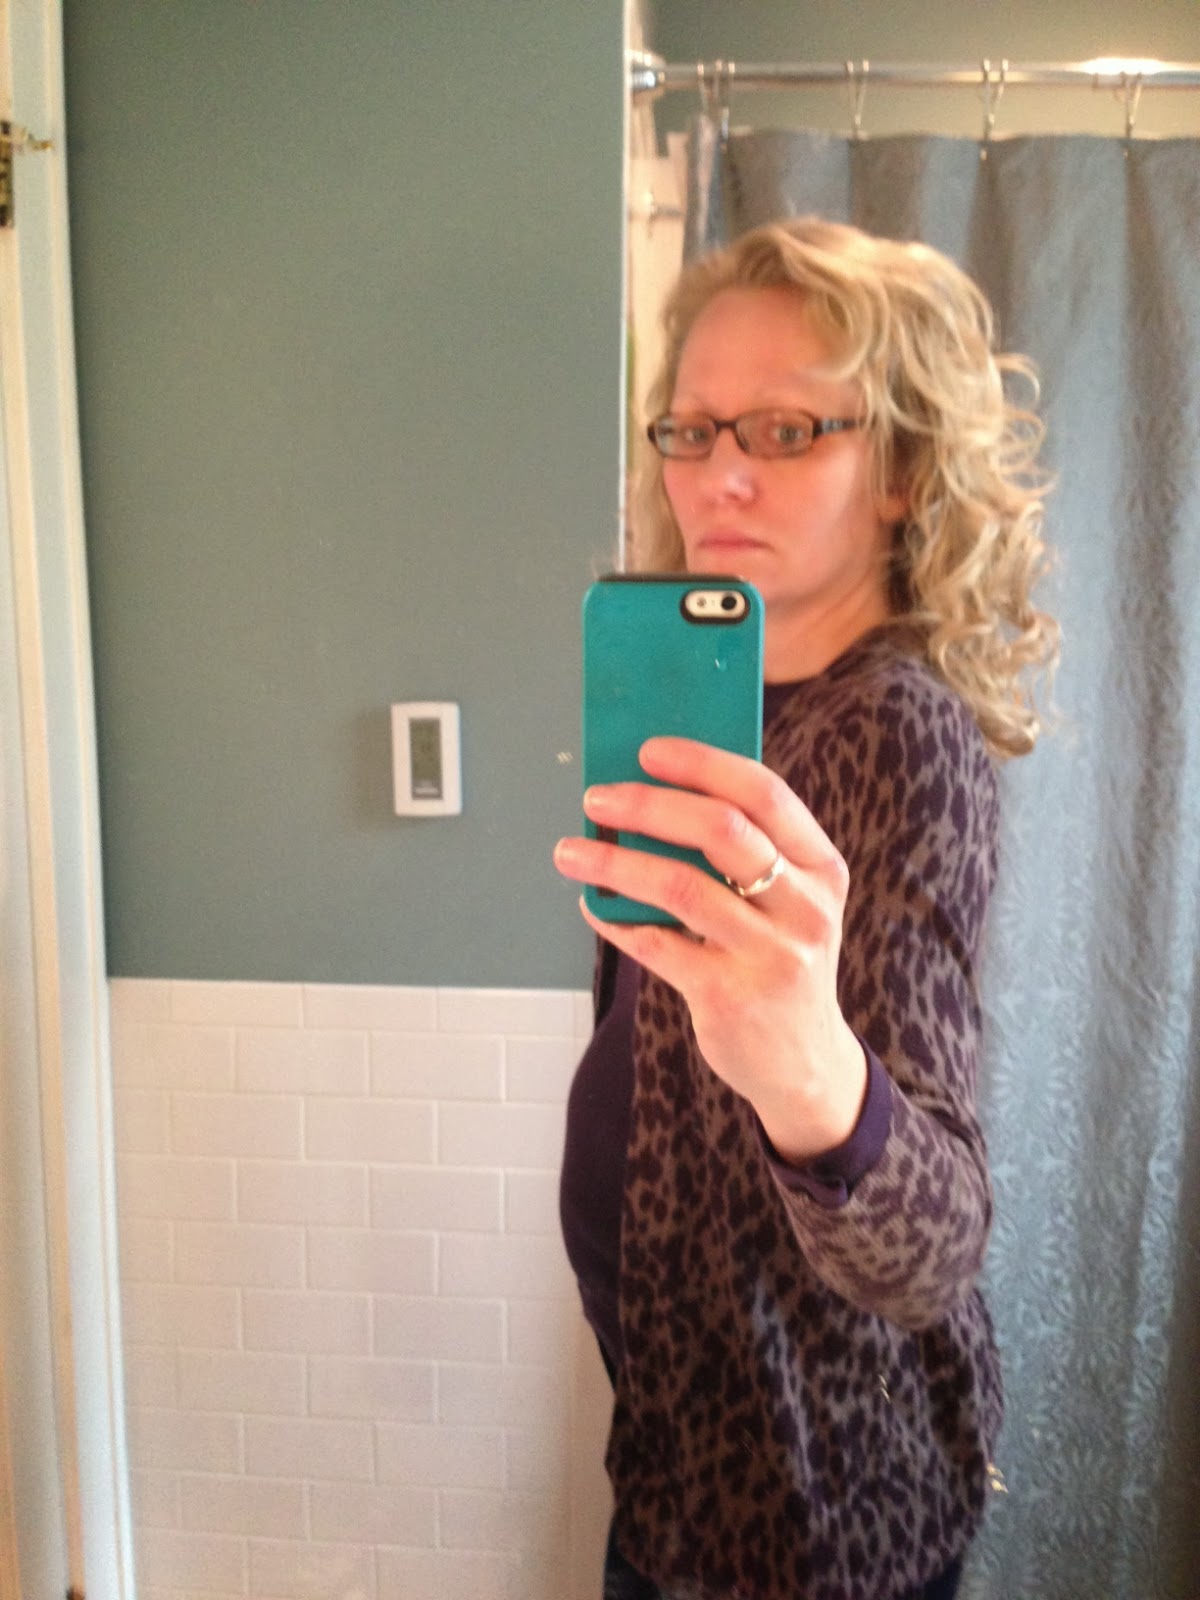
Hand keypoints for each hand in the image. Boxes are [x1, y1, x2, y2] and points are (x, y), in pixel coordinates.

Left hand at [553, 736, 866, 1161]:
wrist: (803, 1063)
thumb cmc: (779, 960)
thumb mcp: (788, 902)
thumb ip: (745, 853)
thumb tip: (651, 792)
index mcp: (821, 867)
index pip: (765, 794)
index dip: (703, 764)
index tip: (648, 750)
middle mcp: (804, 908)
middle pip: (722, 831)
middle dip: (650, 805)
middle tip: (598, 797)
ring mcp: (770, 955)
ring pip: (681, 886)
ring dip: (615, 862)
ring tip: (571, 850)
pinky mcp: (729, 997)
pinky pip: (657, 944)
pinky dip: (616, 919)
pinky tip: (592, 902)